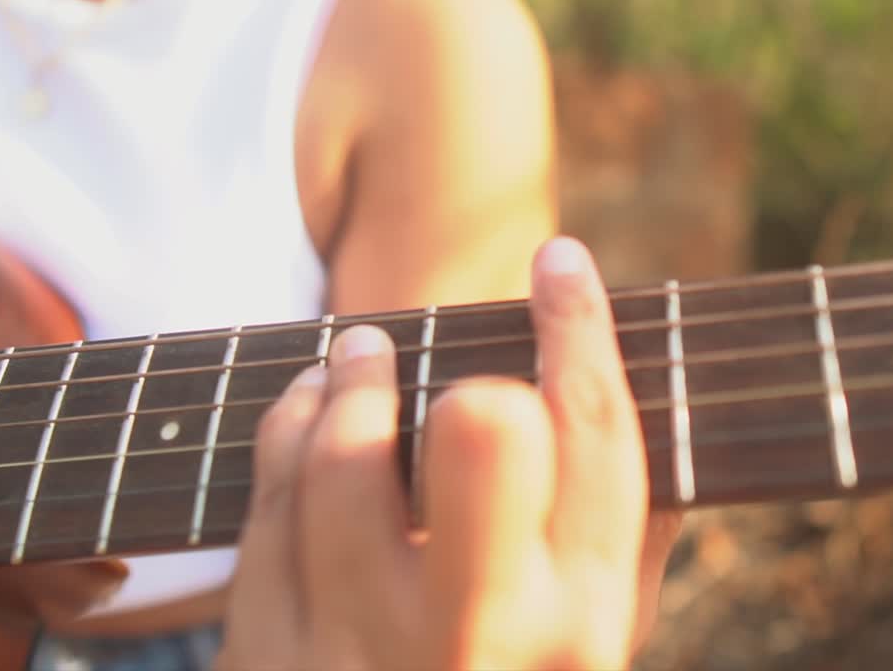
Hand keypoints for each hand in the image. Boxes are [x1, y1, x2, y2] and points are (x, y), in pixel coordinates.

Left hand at [216, 237, 679, 669]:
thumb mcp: (599, 646)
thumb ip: (626, 535)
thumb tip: (616, 387)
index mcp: (581, 624)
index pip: (595, 440)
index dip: (580, 331)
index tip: (561, 262)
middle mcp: (480, 637)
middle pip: (486, 437)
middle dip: (466, 364)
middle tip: (429, 339)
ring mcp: (361, 647)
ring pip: (345, 456)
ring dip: (349, 382)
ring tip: (354, 354)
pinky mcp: (268, 654)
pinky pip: (265, 505)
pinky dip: (283, 433)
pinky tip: (305, 409)